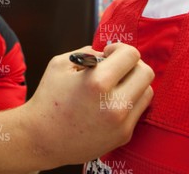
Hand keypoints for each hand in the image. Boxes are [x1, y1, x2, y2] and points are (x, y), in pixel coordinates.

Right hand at [22, 43, 153, 167]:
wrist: (41, 139)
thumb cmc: (48, 99)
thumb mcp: (60, 64)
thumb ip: (87, 52)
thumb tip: (106, 53)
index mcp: (98, 82)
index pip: (131, 55)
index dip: (120, 48)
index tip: (108, 53)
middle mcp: (115, 104)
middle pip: (146, 72)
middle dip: (132, 64)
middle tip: (116, 67)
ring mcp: (122, 123)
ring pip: (147, 92)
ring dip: (134, 83)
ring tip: (115, 85)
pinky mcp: (124, 136)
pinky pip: (138, 110)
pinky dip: (128, 101)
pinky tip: (110, 102)